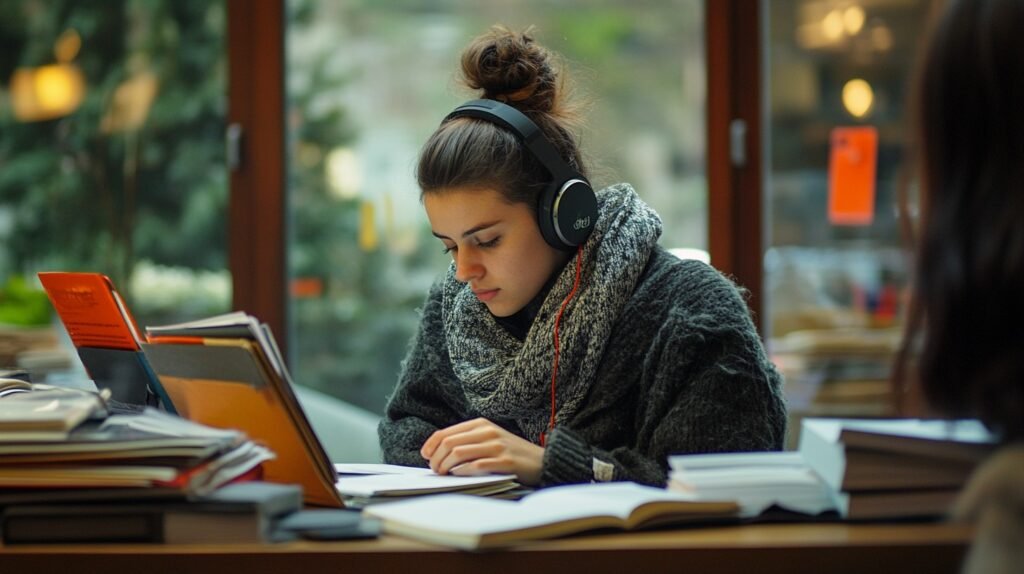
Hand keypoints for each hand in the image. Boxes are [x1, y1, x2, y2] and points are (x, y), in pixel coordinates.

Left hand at [421, 417, 544, 485]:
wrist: (542, 461)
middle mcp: (487, 432)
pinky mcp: (504, 461)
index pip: (446, 433)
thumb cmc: (511, 452)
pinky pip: (475, 466)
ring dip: (445, 466)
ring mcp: (496, 446)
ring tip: (444, 475)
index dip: (431, 445)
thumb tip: (437, 453)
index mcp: (481, 424)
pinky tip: (459, 476)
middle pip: (449, 443)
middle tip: (434, 470)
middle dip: (436, 458)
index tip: (425, 456)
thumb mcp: (489, 439)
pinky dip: (462, 472)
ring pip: (458, 453)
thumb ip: (467, 441)